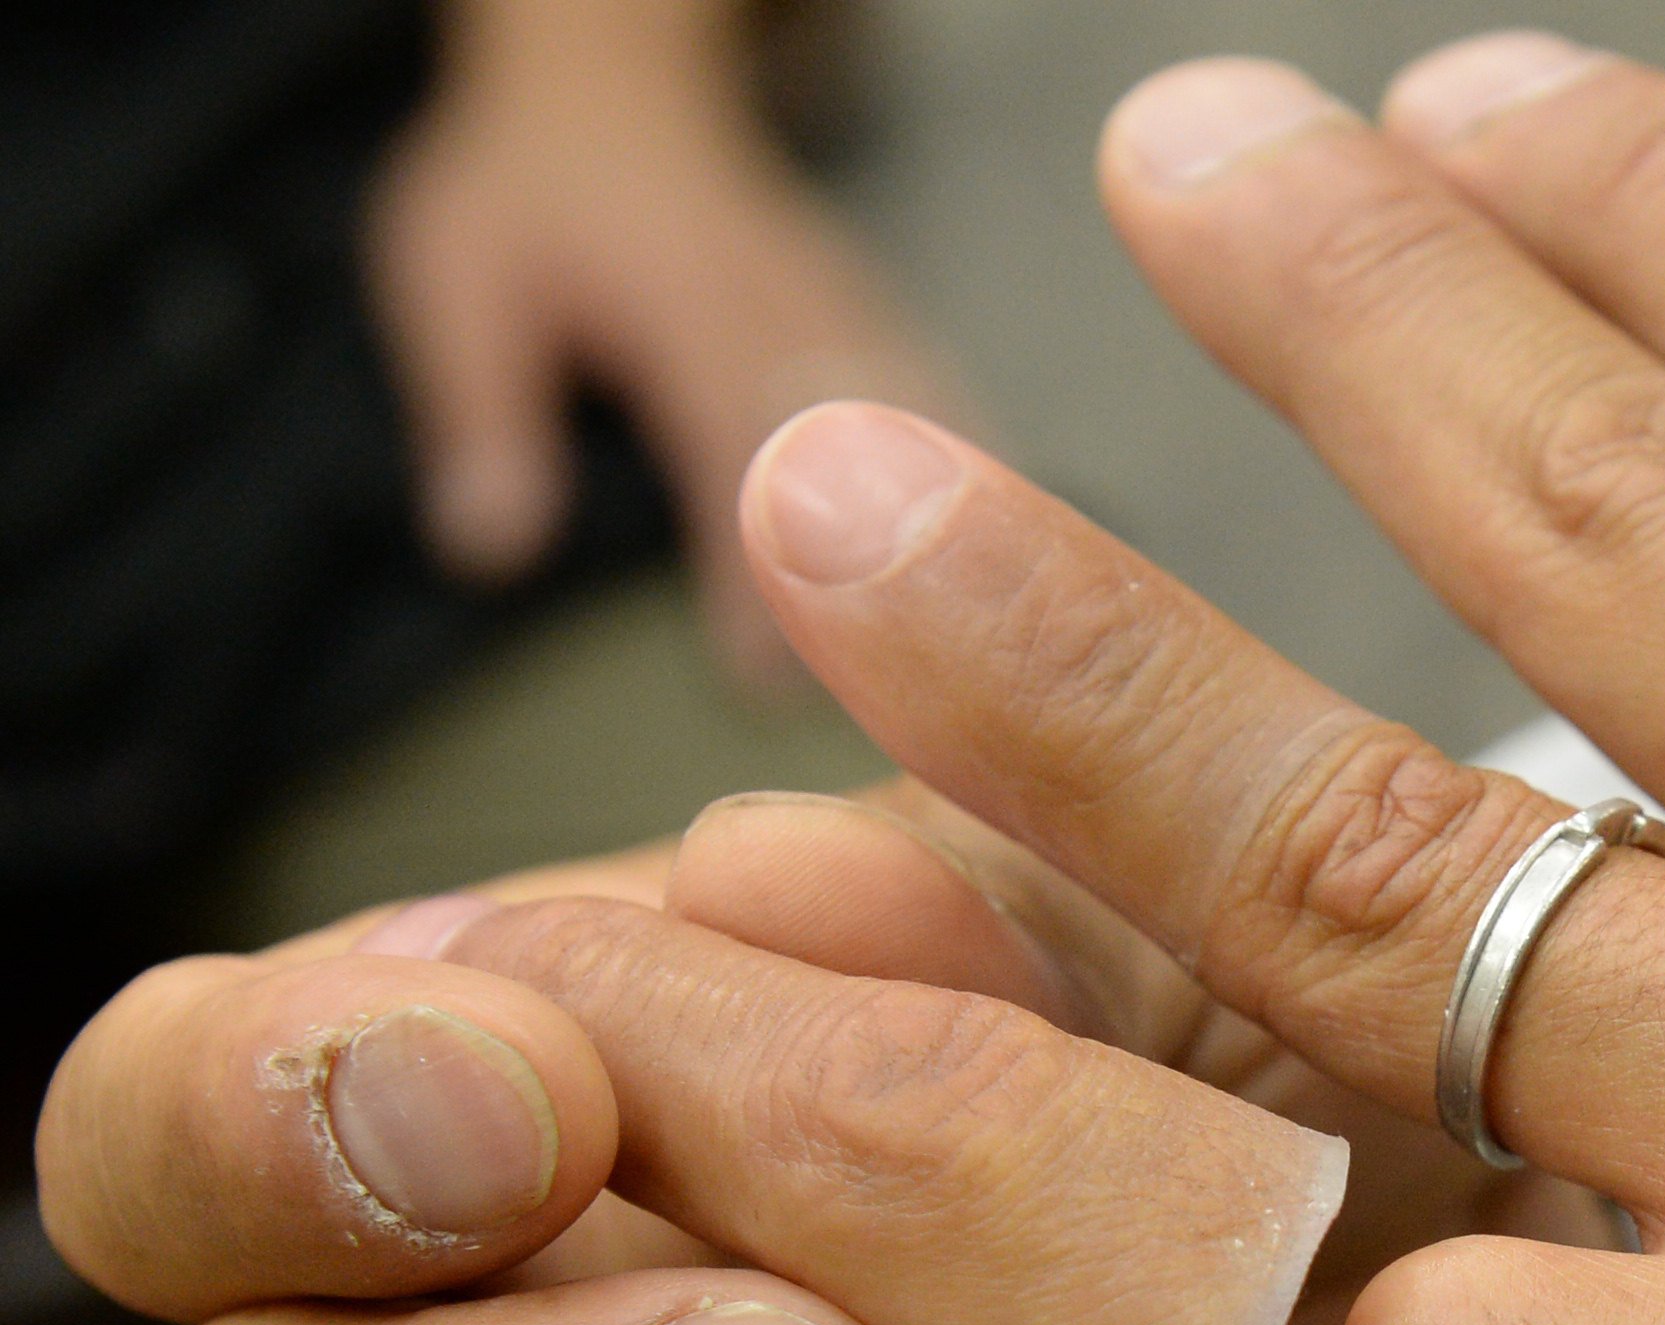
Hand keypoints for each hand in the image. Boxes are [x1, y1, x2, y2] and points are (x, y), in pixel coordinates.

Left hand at [368, 0, 951, 679]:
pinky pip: (958, 415)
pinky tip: (1032, 589)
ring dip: (963, 549)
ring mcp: (858, 312)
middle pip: (866, 453)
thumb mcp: (460, 275)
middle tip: (889, 729)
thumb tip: (490, 545)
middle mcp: (793, 303)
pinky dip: (995, 499)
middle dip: (884, 585)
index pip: (734, 440)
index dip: (750, 564)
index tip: (761, 678)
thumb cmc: (533, 187)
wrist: (620, 82)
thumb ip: (482, 409)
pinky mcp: (891, 329)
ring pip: (935, 432)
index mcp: (689, 296)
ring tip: (982, 682)